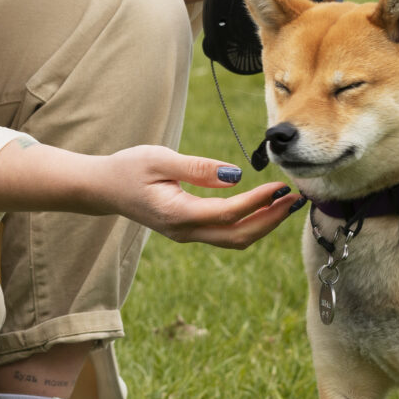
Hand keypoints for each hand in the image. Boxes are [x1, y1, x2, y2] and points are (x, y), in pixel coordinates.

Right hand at [94, 146, 305, 246]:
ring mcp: (186, 235)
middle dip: (271, 220)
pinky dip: (250, 223)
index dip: (258, 201)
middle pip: (238, 236)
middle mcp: (184, 231)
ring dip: (264, 224)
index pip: (228, 213)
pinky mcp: (189, 231)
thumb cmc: (128, 168)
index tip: (279, 186)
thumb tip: (235, 175)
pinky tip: (264, 207)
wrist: (103, 188)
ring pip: (235, 239)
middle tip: (295, 199)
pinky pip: (226, 234)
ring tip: (286, 204)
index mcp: (178, 214)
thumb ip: (197, 168)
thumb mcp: (159, 158)